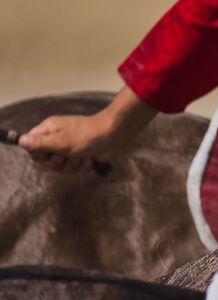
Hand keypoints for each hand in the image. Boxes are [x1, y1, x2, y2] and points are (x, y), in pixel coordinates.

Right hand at [15, 87, 154, 174]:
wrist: (115, 135)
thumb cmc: (87, 135)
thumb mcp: (61, 141)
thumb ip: (40, 143)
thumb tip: (21, 141)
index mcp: (49, 130)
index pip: (32, 147)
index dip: (40, 154)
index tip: (50, 154)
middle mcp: (57, 139)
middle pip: (47, 161)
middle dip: (59, 163)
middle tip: (67, 156)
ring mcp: (69, 148)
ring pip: (61, 167)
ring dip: (73, 166)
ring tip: (83, 157)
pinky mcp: (81, 156)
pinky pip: (75, 169)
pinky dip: (83, 167)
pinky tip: (90, 161)